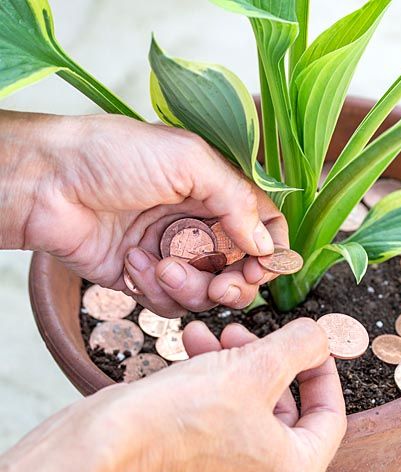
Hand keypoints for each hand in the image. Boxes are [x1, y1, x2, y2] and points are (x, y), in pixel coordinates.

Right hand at [0, 319, 345, 471]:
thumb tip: (319, 338)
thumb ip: (301, 347)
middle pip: (286, 416)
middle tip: (244, 333)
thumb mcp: (255, 365)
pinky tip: (195, 353)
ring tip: (212, 335)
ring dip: (236, 371)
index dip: (320, 369)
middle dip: (265, 364)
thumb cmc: (182, 412)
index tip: (307, 341)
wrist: (107, 444)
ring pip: (252, 419)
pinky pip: (224, 434)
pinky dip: (216, 396)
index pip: (329, 417)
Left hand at [1, 111, 286, 314]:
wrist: (48, 185)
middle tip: (221, 286)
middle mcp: (199, 225)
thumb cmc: (111, 156)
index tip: (258, 267)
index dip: (268, 253)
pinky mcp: (144, 280)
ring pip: (205, 294)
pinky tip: (132, 261)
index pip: (263, 228)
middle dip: (233, 285)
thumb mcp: (187, 160)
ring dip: (188, 287)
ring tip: (160, 265)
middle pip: (240, 272)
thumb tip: (266, 245)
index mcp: (215, 191)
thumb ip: (236, 200)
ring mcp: (172, 255)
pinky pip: (168, 304)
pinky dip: (154, 289)